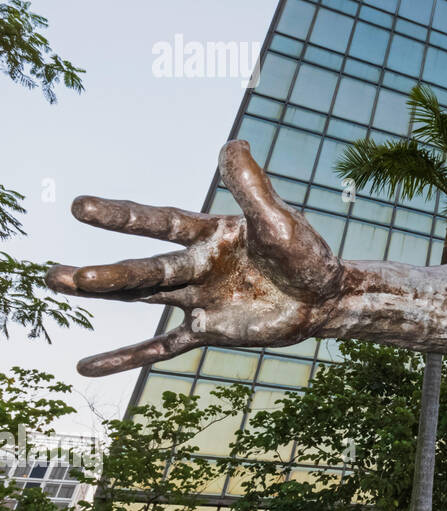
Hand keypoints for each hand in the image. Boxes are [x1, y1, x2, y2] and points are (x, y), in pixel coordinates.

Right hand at [47, 141, 343, 375]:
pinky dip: (129, 357)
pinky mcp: (211, 329)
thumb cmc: (306, 252)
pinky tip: (89, 367)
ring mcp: (201, 298)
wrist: (325, 296)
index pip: (160, 222)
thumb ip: (252, 186)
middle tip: (57, 276)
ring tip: (61, 286)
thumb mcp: (280, 219)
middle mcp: (198, 264)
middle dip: (104, 275)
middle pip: (144, 270)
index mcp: (210, 234)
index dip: (123, 217)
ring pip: (146, 298)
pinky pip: (163, 346)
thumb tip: (233, 143)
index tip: (82, 207)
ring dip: (106, 296)